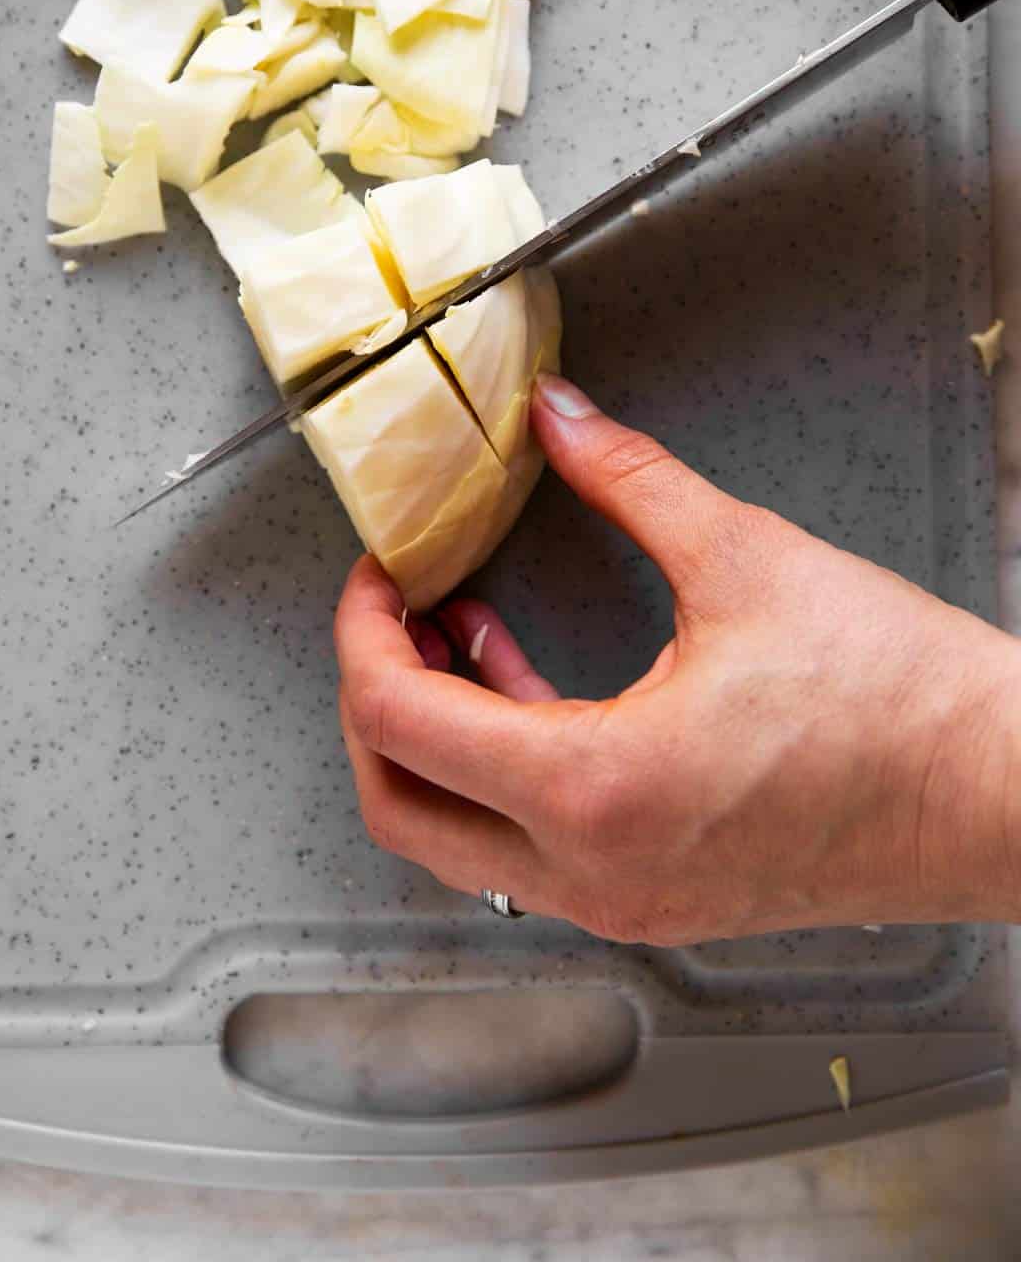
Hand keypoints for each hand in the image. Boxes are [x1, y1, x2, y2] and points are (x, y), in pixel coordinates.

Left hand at [333, 375, 1020, 942]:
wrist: (1003, 793)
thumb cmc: (901, 702)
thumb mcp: (743, 558)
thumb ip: (626, 477)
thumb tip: (558, 418)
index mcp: (594, 790)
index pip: (398, 725)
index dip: (361, 633)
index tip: (380, 574)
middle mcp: (593, 870)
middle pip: (402, 809)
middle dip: (372, 703)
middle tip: (391, 615)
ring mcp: (626, 899)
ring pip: (462, 842)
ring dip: (436, 739)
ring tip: (449, 631)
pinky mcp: (661, 896)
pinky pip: (534, 847)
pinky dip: (506, 766)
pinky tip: (521, 683)